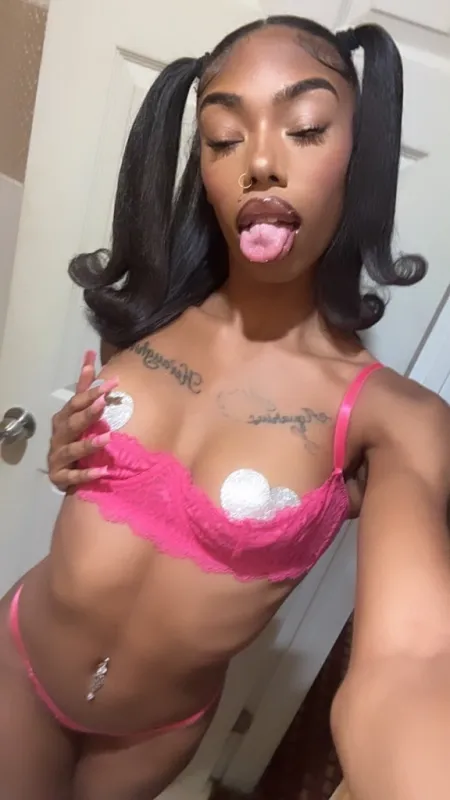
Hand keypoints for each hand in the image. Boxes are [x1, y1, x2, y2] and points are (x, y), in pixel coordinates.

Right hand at [47, 350, 117, 490]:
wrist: (64, 470)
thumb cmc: (75, 435)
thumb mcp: (79, 410)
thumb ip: (85, 385)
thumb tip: (90, 353)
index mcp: (63, 418)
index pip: (76, 402)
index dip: (92, 392)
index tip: (113, 383)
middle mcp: (59, 436)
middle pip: (72, 423)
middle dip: (87, 414)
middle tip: (104, 403)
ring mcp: (58, 457)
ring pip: (71, 450)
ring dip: (88, 444)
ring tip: (108, 438)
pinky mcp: (60, 477)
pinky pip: (73, 476)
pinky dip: (86, 474)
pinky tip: (102, 472)